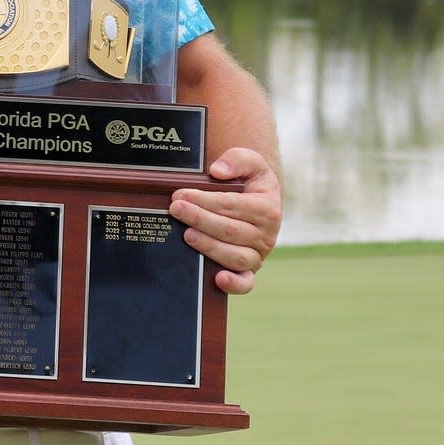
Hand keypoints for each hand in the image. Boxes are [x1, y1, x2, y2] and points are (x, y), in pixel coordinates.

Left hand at [172, 145, 281, 294]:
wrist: (257, 201)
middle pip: (230, 230)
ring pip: (235, 256)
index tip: (180, 195)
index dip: (204, 200)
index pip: (232, 205)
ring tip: (185, 234)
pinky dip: (234, 284)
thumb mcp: (250, 163)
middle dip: (199, 219)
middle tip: (175, 209)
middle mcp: (266, 235)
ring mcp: (258, 255)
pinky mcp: (250, 271)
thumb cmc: (249, 182)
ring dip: (208, 246)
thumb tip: (217, 172)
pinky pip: (246, 283)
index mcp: (268, 208)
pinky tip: (217, 278)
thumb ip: (238, 160)